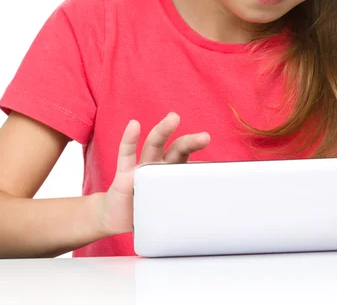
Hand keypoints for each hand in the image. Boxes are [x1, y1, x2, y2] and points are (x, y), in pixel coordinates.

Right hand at [98, 112, 209, 236]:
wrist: (119, 218)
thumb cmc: (148, 211)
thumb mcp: (169, 213)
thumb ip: (184, 210)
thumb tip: (211, 218)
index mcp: (174, 176)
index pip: (191, 166)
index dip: (203, 166)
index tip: (218, 169)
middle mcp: (160, 167)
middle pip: (176, 150)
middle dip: (190, 142)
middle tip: (204, 137)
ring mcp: (142, 168)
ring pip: (153, 146)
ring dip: (163, 131)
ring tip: (173, 118)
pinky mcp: (124, 174)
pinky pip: (127, 154)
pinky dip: (129, 139)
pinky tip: (134, 125)